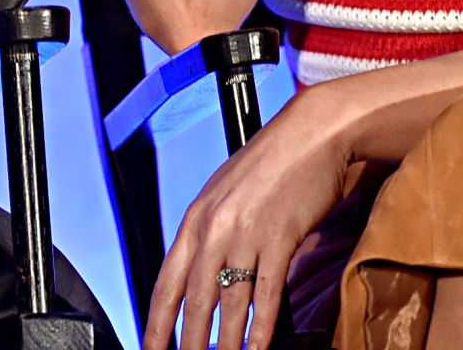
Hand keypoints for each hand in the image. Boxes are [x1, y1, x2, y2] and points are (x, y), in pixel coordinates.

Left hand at [147, 104, 349, 349]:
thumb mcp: (224, 193)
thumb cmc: (270, 162)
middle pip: (194, 299)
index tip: (152, 347)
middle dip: (188, 342)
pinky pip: (267, 292)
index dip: (157, 321)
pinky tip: (258, 347)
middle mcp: (214, 227)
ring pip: (230, 302)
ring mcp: (246, 233)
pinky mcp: (280, 236)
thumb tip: (199, 271)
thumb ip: (209, 231)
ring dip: (226, 343)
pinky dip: (262, 325)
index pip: (167, 281)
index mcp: (195, 218)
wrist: (311, 134)